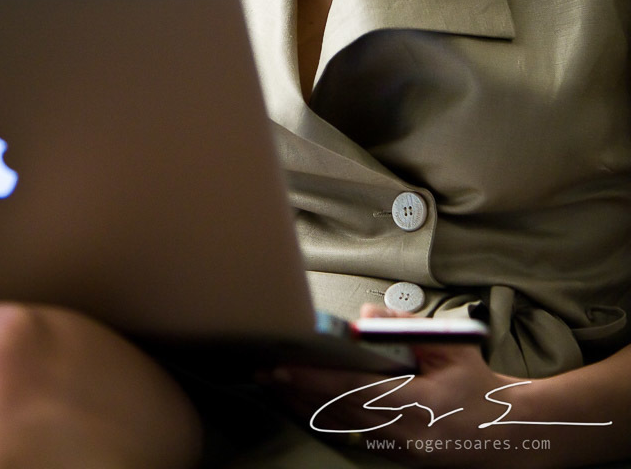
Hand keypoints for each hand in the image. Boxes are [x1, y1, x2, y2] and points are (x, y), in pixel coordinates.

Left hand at [259, 306, 527, 466]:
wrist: (507, 432)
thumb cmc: (477, 384)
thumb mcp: (450, 344)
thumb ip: (405, 326)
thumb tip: (364, 315)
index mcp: (419, 405)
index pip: (355, 389)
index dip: (315, 378)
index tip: (284, 367)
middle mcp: (403, 434)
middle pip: (337, 410)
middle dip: (297, 391)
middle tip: (263, 373)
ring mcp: (398, 450)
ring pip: (339, 426)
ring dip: (303, 406)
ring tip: (272, 386)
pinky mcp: (394, 456)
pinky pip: (350, 434)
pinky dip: (323, 418)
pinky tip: (300, 405)